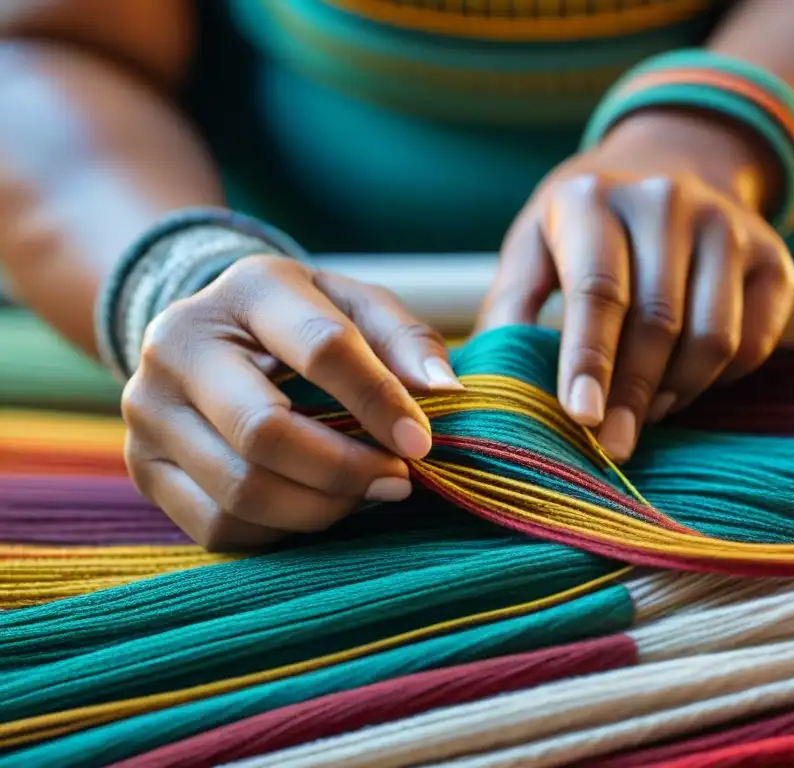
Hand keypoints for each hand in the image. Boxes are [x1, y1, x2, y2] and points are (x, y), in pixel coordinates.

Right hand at [121, 255, 462, 549]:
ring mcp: (148, 409)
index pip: (321, 347)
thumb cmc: (303, 322)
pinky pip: (217, 526)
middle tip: (397, 481)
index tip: (422, 443)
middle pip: (264, 431)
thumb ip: (406, 340)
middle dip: (346, 469)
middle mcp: (179, 344)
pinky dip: (280, 530)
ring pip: (240, 489)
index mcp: (248, 288)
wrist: (210, 335)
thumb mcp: (355, 306)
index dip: (379, 401)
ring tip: (365, 495)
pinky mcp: (143, 466)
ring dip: (321, 507)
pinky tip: (315, 507)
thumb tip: (443, 392)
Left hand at [477, 111, 793, 461]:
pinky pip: (753, 341)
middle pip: (657, 321)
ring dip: (676, 392)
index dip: (590, 360)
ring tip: (643, 413)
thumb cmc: (584, 228)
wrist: (672, 165)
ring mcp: (726, 225)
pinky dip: (718, 380)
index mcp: (593, 198)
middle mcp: (666, 201)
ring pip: (712, 338)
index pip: (598, 291)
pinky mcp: (772, 256)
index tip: (583, 420)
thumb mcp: (533, 247)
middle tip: (611, 447)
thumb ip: (509, 309)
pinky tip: (680, 385)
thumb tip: (480, 385)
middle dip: (632, 395)